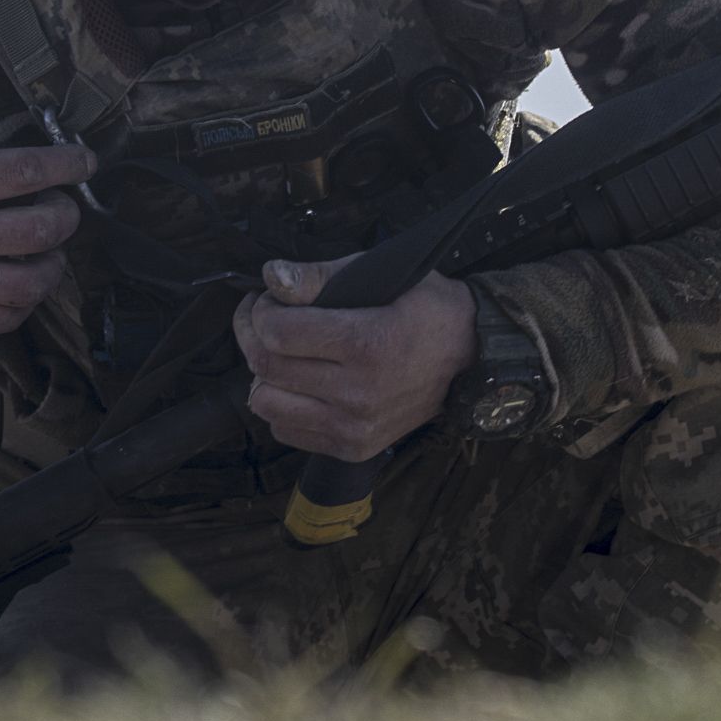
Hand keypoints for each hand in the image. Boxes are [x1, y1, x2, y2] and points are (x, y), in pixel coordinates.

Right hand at [0, 142, 92, 336]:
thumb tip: (38, 163)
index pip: (25, 172)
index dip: (68, 164)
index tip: (86, 161)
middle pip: (41, 228)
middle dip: (67, 214)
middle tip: (62, 207)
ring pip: (33, 281)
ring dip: (55, 262)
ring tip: (47, 249)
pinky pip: (7, 318)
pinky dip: (27, 299)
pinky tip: (21, 280)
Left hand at [234, 256, 477, 462]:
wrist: (469, 355)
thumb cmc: (423, 307)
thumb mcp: (381, 273)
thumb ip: (320, 276)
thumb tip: (272, 277)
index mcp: (367, 343)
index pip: (278, 333)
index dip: (261, 311)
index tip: (268, 300)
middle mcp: (360, 392)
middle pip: (267, 368)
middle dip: (251, 336)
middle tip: (262, 319)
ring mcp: (356, 426)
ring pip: (267, 404)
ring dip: (264, 375)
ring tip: (281, 354)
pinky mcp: (353, 447)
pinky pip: (286, 431)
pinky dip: (283, 405)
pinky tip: (300, 383)